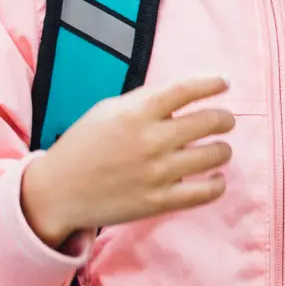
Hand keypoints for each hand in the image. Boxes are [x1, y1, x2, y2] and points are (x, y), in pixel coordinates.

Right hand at [20, 76, 233, 246]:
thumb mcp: (108, 110)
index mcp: (136, 112)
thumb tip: (184, 94)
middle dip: (225, 119)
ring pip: (213, 155)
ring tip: (221, 149)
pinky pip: (204, 193)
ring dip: (223, 149)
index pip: (185, 90)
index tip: (223, 83)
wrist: (58, 191)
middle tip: (226, 121)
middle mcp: (150, 139)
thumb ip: (145, 101)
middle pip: (209, 121)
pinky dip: (217, 184)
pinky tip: (216, 179)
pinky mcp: (158, 202)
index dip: (211, 83)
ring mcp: (156, 172)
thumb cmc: (84, 145)